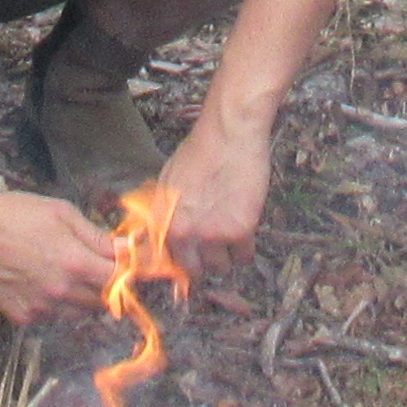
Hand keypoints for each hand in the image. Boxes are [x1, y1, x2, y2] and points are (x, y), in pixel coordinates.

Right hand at [0, 184, 123, 326]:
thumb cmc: (15, 213)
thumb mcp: (62, 213)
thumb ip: (97, 236)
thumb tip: (128, 249)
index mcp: (75, 263)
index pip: (120, 280)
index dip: (130, 274)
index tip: (131, 268)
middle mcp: (61, 291)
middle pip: (103, 300)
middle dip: (107, 285)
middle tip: (97, 268)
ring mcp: (41, 308)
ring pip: (79, 313)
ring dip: (83, 298)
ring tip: (66, 274)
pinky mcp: (22, 316)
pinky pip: (52, 317)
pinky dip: (55, 305)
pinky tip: (41, 282)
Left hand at [154, 105, 279, 265]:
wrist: (228, 134)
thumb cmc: (198, 152)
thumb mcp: (166, 183)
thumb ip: (163, 214)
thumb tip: (160, 237)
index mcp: (161, 222)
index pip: (164, 263)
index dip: (179, 263)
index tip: (190, 263)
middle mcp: (182, 234)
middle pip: (194, 272)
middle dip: (204, 263)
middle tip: (213, 248)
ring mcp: (210, 235)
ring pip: (221, 268)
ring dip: (226, 255)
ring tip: (230, 232)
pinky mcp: (239, 231)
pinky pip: (244, 257)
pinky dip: (246, 248)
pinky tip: (245, 228)